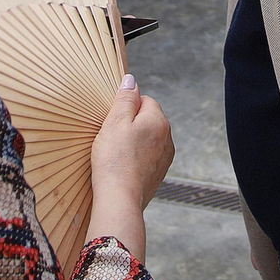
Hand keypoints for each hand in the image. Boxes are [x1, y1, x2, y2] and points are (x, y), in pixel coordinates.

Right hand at [83, 75, 172, 263]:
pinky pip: (146, 157)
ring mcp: (165, 158)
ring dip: (133, 142)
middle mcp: (167, 138)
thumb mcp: (115, 121)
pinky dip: (135, 158)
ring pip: (147, 139)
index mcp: (159, 121)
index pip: (145, 100)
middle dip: (130, 124)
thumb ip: (125, 98)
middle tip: (111, 136)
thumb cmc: (114, 159)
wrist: (120, 199)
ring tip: (115, 153)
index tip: (113, 119)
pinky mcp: (158, 174)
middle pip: (147, 120)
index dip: (126, 107)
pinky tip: (121, 166)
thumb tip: (131, 80)